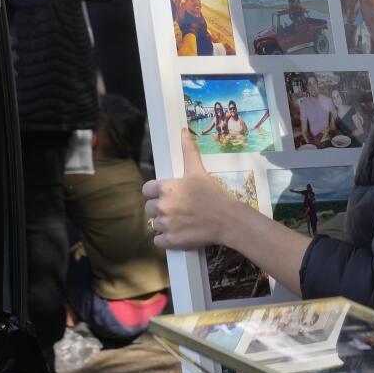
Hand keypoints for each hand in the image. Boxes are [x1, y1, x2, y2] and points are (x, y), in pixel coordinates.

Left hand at [143, 129, 238, 249]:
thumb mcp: (198, 170)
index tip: (166, 194)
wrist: (227, 219)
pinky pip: (158, 241)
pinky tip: (176, 233)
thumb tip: (183, 131)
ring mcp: (166, 225)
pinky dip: (165, 239)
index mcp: (165, 189)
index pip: (146, 190)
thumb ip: (188, 150)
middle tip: (176, 208)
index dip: (155, 192)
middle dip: (159, 208)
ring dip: (163, 223)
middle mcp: (162, 207)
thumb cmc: (213, 193)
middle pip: (149, 208)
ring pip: (154, 225)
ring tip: (179, 221)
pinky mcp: (171, 241)